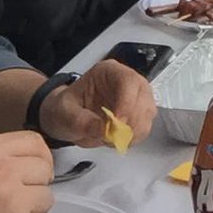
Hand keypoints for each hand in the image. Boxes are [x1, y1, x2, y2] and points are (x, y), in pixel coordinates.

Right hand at [0, 132, 52, 212]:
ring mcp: (14, 200)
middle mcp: (2, 170)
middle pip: (44, 170)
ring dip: (31, 211)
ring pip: (47, 198)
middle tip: (11, 202)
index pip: (34, 142)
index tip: (35, 171)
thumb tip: (29, 158)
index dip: (39, 158)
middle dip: (33, 186)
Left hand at [38, 60, 156, 148]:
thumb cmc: (64, 109)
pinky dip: (134, 137)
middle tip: (115, 136)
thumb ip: (82, 121)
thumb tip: (105, 130)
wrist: (65, 118)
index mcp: (108, 72)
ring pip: (148, 112)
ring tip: (112, 139)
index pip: (128, 81)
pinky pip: (145, 126)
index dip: (127, 102)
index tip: (117, 123)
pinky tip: (117, 140)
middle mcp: (127, 81)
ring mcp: (135, 97)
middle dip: (132, 120)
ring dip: (134, 130)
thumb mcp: (64, 113)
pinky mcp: (138, 114)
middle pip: (144, 96)